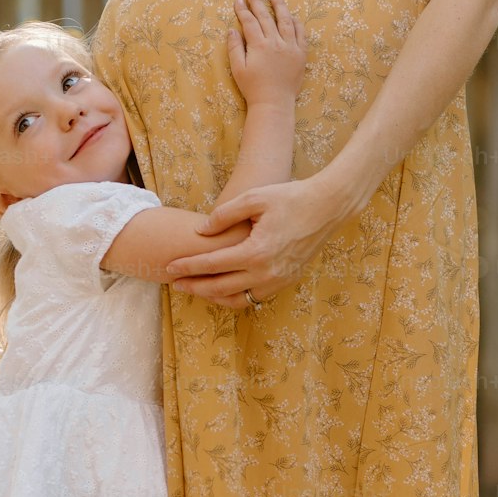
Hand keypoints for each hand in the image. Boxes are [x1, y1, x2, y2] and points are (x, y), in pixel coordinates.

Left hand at [166, 176, 353, 308]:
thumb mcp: (254, 198)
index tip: (170, 267)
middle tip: (174, 283)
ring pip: (237, 299)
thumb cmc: (290, 197)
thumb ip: (224, 215)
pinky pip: (254, 297)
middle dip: (194, 286)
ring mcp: (278, 280)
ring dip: (214, 297)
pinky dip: (236, 297)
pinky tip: (223, 289)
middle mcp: (266, 272)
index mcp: (256, 251)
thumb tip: (200, 231)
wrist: (327, 207)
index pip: (212, 264)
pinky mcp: (286, 282)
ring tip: (196, 289)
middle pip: (220, 287)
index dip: (188, 267)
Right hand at [227, 0, 306, 108]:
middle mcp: (276, 42)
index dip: (243, 10)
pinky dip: (296, 23)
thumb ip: (235, 48)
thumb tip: (232, 30)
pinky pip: (301, 33)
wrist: (274, 103)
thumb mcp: (238, 69)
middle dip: (257, 3)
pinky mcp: (300, 54)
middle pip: (266, 17)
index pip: (250, 22)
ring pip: (286, 21)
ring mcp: (290, 47)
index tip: (238, 1)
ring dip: (280, 6)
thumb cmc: (253, 88)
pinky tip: (292, 16)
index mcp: (259, 46)